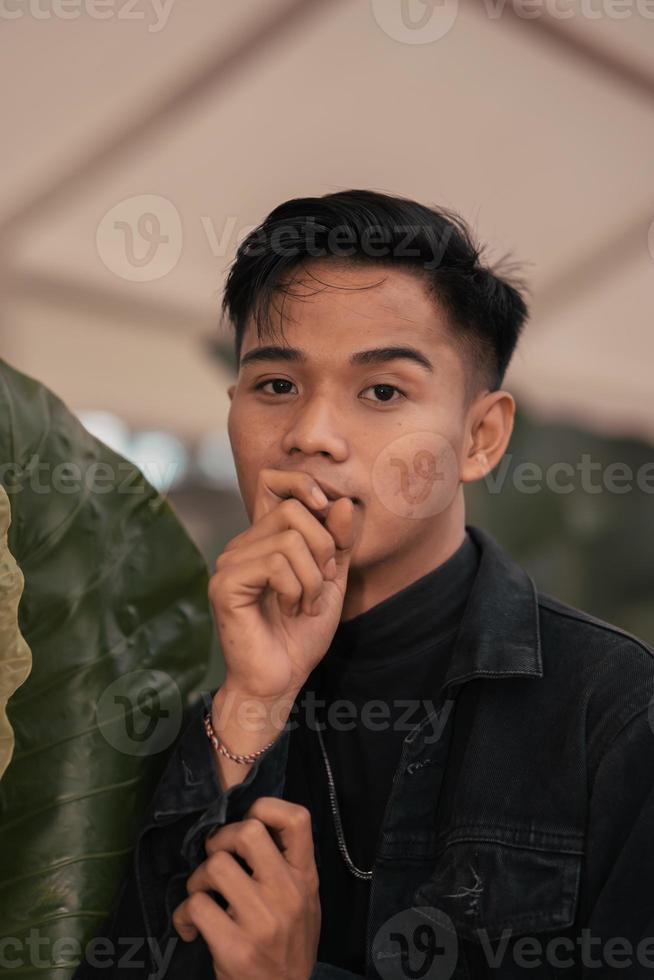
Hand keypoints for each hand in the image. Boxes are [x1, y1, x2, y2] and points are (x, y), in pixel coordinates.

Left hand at [172, 797, 320, 979]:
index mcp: (306, 878)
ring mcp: (262, 920)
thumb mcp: (305, 902)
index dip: (267, 807)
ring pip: (214, 866)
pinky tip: (191, 926)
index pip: (297, 819)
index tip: (249, 821)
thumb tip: (253, 825)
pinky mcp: (235, 947)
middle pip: (247, 832)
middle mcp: (287, 893)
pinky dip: (184, 914)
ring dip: (198, 879)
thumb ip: (287, 866)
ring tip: (202, 896)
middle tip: (215, 858)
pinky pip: (196, 906)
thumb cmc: (289, 946)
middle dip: (219, 840)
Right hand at [209, 467, 361, 700]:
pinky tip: (291, 609)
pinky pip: (275, 565)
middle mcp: (242, 544)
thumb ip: (339, 542)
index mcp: (264, 538)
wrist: (282, 678)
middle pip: (293, 511)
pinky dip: (297, 590)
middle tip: (323, 583)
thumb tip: (342, 501)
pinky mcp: (225, 584)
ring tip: (306, 604)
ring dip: (313, 578)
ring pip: (289, 539)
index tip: (328, 511)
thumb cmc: (303, 631)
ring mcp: (229, 563)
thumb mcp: (332, 579)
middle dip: (324, 548)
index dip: (302, 484)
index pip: (273, 481)